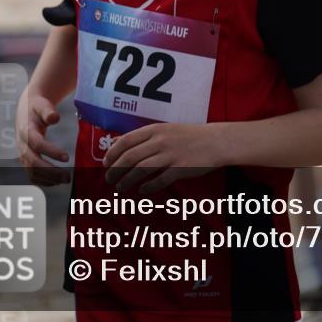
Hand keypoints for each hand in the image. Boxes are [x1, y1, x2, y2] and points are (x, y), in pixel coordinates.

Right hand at [16, 95, 70, 186]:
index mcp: (26, 130)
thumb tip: (55, 118)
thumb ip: (48, 110)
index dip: (51, 151)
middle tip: (67, 177)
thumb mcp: (42, 105)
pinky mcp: (25, 159)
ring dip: (48, 178)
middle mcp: (22, 144)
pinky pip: (31, 174)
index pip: (37, 144)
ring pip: (31, 171)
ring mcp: (22, 153)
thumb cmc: (37, 107)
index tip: (66, 157)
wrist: (26, 109)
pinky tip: (56, 182)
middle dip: (50, 171)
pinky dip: (42, 180)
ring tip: (65, 180)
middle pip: (33, 162)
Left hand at [103, 123, 224, 193]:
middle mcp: (161, 141)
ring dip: (127, 180)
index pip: (126, 140)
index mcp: (155, 129)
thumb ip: (145, 136)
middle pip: (131, 157)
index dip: (112, 153)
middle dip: (116, 170)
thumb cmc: (189, 135)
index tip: (105, 163)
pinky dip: (148, 187)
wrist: (215, 141)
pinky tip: (142, 192)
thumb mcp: (166, 129)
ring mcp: (171, 155)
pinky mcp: (180, 168)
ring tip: (120, 188)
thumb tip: (119, 142)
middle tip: (109, 179)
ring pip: (141, 169)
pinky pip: (160, 180)